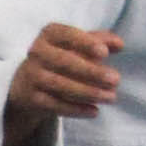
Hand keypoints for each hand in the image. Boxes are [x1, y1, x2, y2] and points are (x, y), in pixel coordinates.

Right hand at [3, 23, 121, 131]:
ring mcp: (32, 75)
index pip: (67, 35)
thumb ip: (99, 41)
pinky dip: (76, 109)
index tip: (105, 53)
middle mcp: (37, 52)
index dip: (85, 43)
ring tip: (110, 97)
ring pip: (61, 85)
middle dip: (92, 72)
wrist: (26, 85)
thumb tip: (119, 44)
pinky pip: (55, 104)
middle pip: (65, 62)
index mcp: (49, 34)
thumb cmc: (59, 58)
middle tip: (115, 80)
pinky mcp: (32, 97)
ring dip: (88, 92)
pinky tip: (94, 111)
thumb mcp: (76, 45)